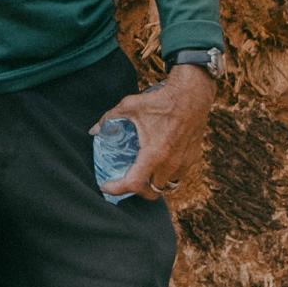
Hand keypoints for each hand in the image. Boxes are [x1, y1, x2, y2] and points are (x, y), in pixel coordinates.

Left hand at [97, 64, 214, 198]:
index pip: (134, 184)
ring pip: (167, 186)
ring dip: (153, 184)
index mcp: (154, 154)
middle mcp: (170, 163)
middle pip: (151, 192)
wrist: (192, 94)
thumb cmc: (160, 100)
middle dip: (136, 190)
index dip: (116, 189)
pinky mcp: (193, 158)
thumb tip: (94, 130)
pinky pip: (179, 175)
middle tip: (125, 181)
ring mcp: (184, 162)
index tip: (106, 186)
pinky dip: (167, 175)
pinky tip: (159, 164)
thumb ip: (109, 119)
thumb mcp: (129, 107)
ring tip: (143, 175)